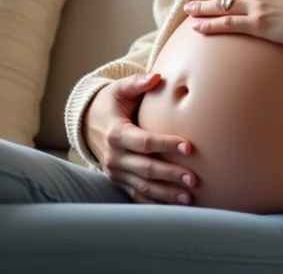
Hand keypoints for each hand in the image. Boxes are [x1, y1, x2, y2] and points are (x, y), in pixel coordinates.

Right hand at [84, 73, 198, 205]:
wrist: (88, 124)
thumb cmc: (110, 104)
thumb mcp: (119, 89)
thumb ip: (137, 82)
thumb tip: (157, 76)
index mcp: (116, 134)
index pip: (145, 142)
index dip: (166, 145)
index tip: (189, 146)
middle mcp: (114, 157)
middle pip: (146, 169)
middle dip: (170, 174)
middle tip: (194, 178)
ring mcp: (116, 173)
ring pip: (143, 187)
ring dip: (166, 193)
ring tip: (189, 196)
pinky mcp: (119, 182)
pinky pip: (138, 196)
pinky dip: (156, 203)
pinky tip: (174, 206)